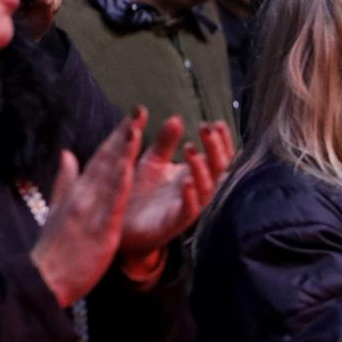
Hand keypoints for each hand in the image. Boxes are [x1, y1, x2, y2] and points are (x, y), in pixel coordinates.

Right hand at [29, 109, 144, 306]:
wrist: (43, 280)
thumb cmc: (54, 247)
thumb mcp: (57, 209)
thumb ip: (64, 180)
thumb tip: (67, 153)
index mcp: (77, 192)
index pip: (98, 158)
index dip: (115, 137)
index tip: (130, 117)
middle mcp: (83, 197)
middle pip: (105, 161)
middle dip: (123, 136)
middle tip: (138, 111)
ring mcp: (91, 212)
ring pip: (110, 177)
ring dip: (123, 153)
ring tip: (137, 130)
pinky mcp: (100, 230)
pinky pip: (112, 206)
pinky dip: (120, 186)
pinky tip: (131, 170)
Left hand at [118, 116, 233, 275]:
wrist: (120, 223)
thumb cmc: (140, 191)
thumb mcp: (152, 160)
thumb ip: (165, 141)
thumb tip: (176, 118)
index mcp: (195, 173)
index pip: (219, 155)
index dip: (221, 139)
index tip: (214, 122)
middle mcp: (197, 190)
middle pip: (219, 168)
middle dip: (215, 147)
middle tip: (205, 128)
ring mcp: (188, 207)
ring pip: (207, 189)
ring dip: (202, 168)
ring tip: (190, 149)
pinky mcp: (174, 224)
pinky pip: (189, 211)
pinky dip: (191, 196)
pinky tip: (186, 182)